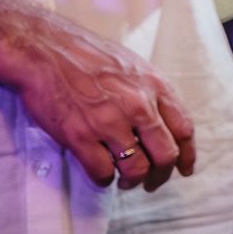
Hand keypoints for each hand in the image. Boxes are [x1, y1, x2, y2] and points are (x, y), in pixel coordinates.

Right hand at [0, 4, 197, 191]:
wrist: (45, 50)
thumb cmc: (87, 56)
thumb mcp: (133, 66)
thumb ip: (150, 92)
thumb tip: (162, 121)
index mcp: (154, 86)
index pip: (184, 128)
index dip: (187, 154)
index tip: (184, 169)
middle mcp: (138, 106)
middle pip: (165, 155)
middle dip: (161, 175)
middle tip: (151, 183)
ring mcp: (109, 122)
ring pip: (135, 169)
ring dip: (132, 181)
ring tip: (124, 181)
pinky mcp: (80, 136)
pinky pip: (102, 173)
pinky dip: (104, 180)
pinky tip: (101, 174)